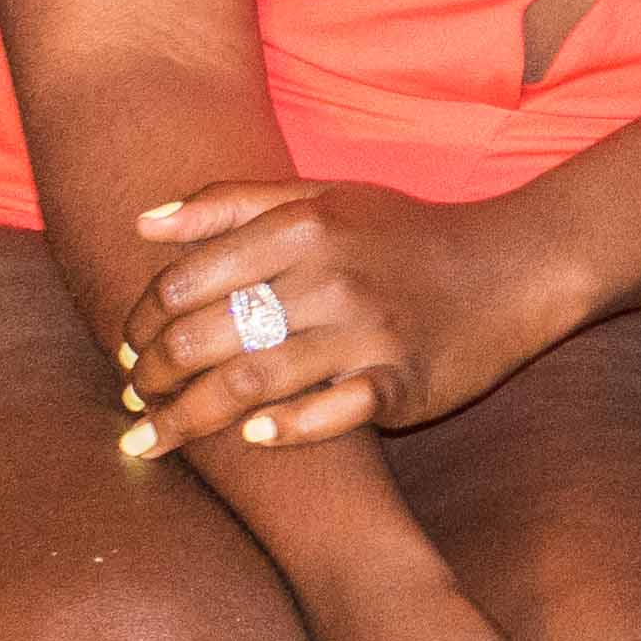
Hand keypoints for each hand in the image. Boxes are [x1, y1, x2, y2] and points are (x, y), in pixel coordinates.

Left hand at [119, 179, 571, 452]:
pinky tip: (252, 440)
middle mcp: (329, 277)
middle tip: (133, 401)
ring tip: (149, 442)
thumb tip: (140, 224)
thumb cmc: (404, 235)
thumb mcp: (324, 198)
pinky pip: (329, 415)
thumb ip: (231, 204)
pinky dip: (285, 429)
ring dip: (186, 421)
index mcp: (303, 227)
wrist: (514, 267)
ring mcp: (366, 332)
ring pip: (248, 383)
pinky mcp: (401, 381)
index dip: (140, 322)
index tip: (126, 350)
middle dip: (150, 378)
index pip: (185, 283)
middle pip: (204, 337)